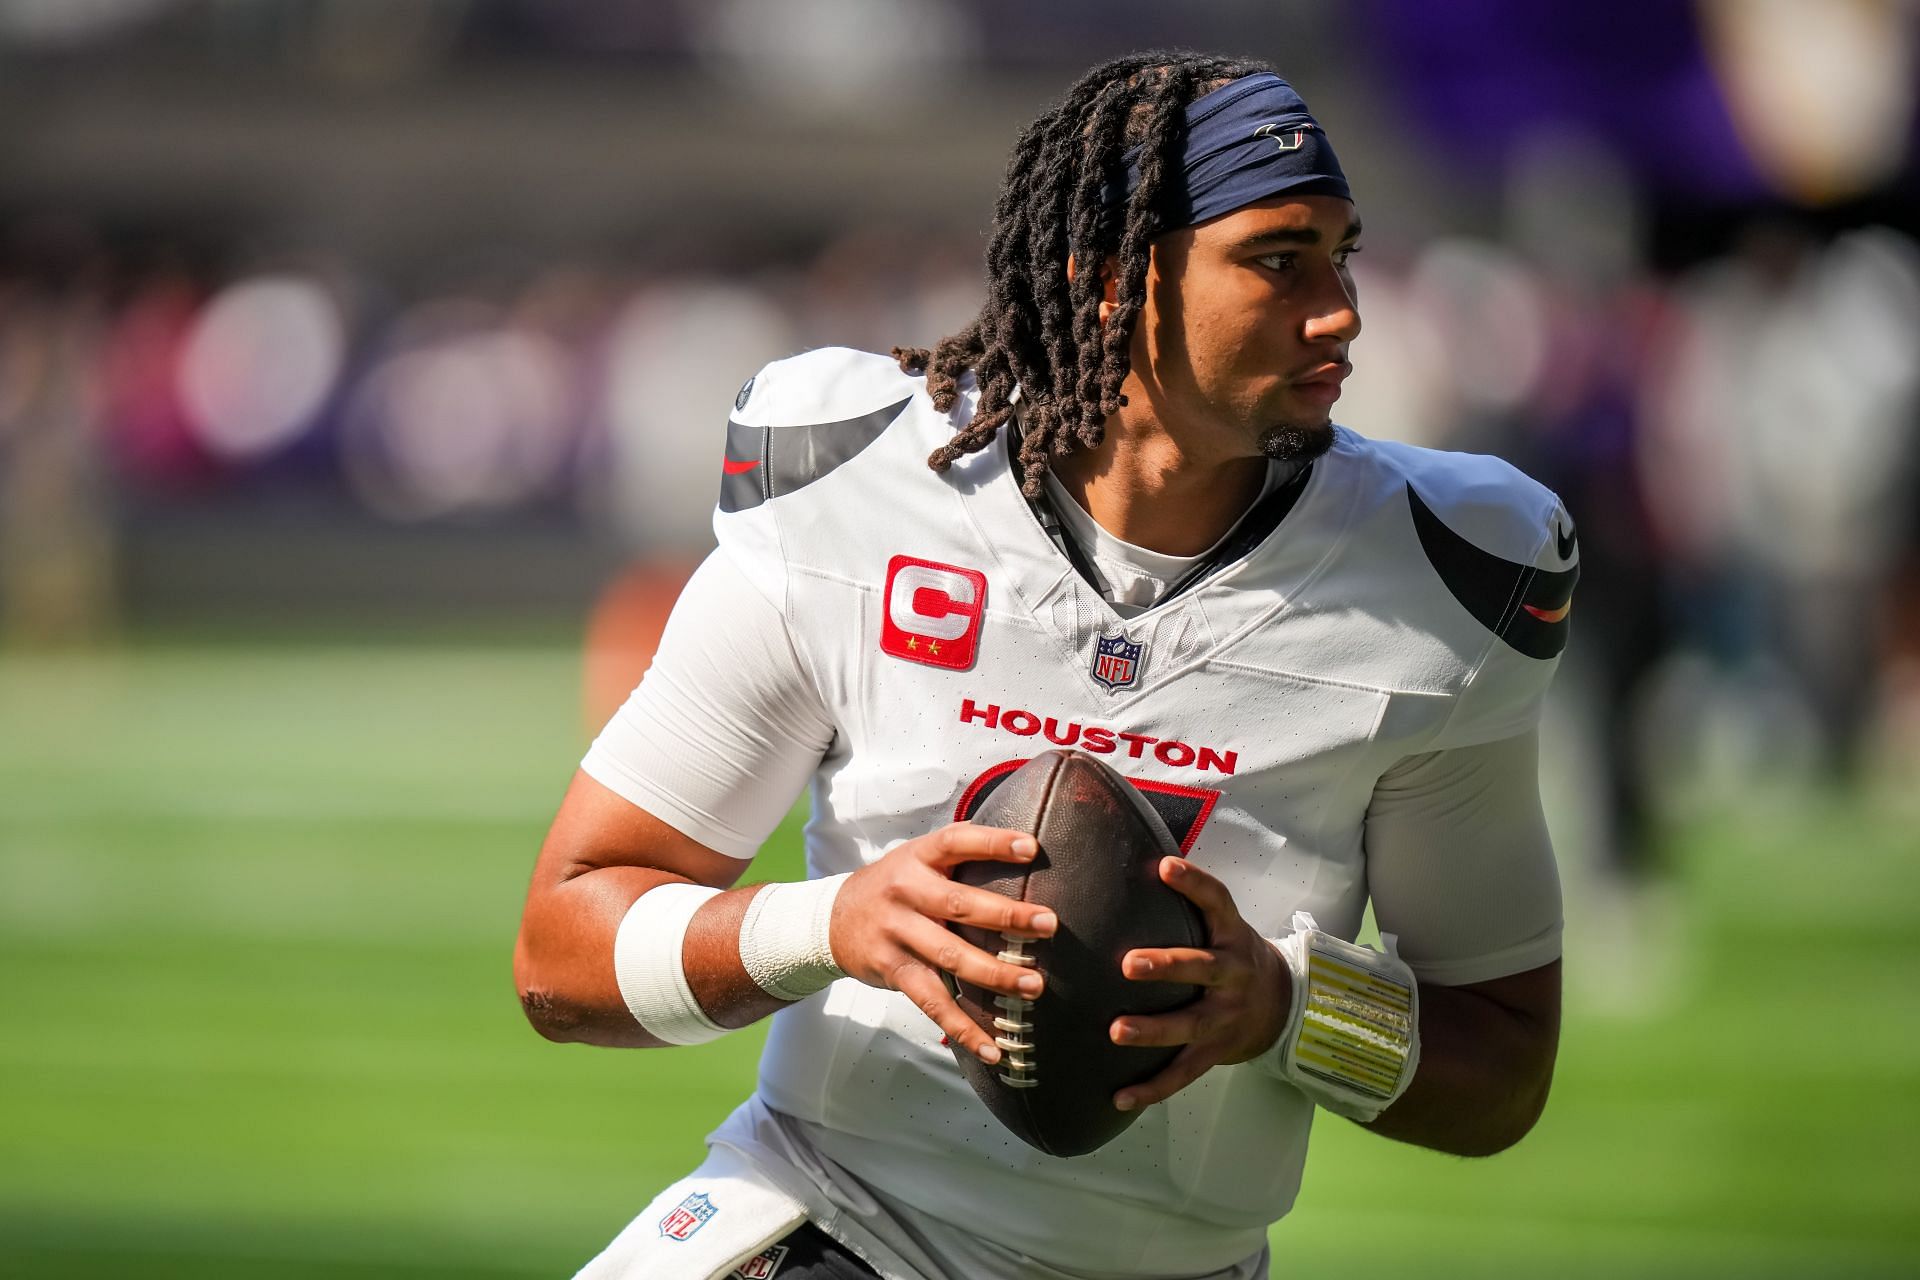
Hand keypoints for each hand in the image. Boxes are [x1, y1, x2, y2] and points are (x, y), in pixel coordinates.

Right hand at [829, 823, 1057, 1065]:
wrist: (833, 920)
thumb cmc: (894, 887)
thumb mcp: (917, 860)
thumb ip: (957, 858)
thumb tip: (1027, 853)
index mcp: (918, 858)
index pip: (956, 842)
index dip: (992, 842)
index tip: (1031, 848)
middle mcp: (905, 892)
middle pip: (959, 904)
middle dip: (1007, 916)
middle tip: (1049, 925)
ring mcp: (897, 933)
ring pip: (951, 957)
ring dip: (996, 974)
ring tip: (1034, 985)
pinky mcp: (894, 971)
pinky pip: (932, 1003)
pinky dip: (962, 1028)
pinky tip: (992, 1048)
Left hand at [1109, 856, 1290, 1111]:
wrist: (1283, 1005)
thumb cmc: (1232, 955)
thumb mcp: (1222, 925)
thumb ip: (1187, 904)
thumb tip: (1130, 860)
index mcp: (1232, 936)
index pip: (1217, 902)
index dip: (1194, 884)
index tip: (1164, 866)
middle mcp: (1233, 975)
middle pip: (1202, 968)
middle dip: (1167, 966)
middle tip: (1128, 963)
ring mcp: (1225, 1017)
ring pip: (1190, 1026)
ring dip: (1153, 1030)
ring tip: (1116, 1031)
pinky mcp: (1216, 1052)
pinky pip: (1184, 1073)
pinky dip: (1152, 1088)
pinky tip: (1119, 1097)